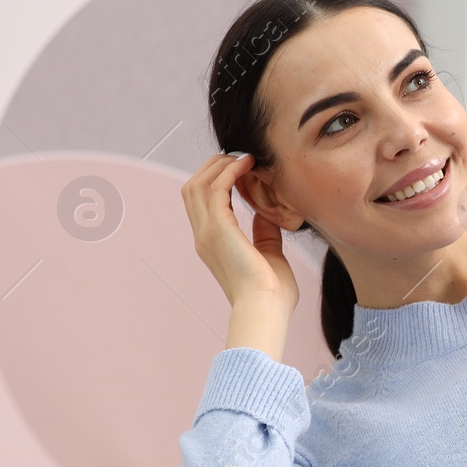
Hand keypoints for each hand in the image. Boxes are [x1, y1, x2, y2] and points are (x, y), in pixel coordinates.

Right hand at [180, 153, 298, 358]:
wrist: (267, 308)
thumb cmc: (272, 294)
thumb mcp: (269, 256)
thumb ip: (264, 235)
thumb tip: (266, 216)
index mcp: (212, 244)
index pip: (202, 203)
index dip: (216, 181)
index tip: (241, 169)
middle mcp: (203, 236)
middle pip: (193, 188)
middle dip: (213, 167)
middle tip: (240, 158)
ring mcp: (206, 232)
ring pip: (198, 184)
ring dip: (219, 166)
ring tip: (244, 157)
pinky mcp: (217, 229)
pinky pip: (215, 189)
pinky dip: (229, 172)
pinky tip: (247, 165)